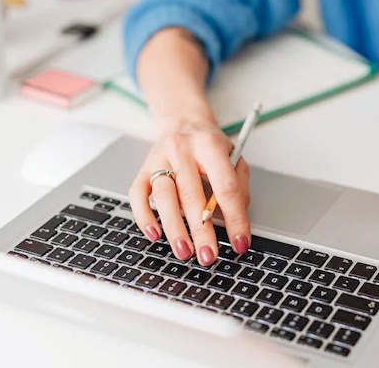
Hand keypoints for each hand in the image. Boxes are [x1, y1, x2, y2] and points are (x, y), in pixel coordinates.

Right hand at [128, 118, 249, 264]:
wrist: (184, 122)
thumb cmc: (210, 145)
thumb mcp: (234, 157)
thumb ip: (239, 186)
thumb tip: (236, 220)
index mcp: (210, 145)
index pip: (226, 188)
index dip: (235, 219)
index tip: (240, 243)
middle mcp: (182, 150)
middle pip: (192, 196)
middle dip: (202, 231)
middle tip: (209, 256)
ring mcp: (159, 158)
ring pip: (164, 198)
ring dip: (174, 229)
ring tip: (185, 252)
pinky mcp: (142, 168)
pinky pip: (137, 195)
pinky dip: (144, 217)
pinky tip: (155, 234)